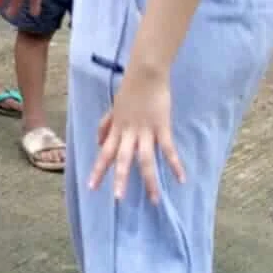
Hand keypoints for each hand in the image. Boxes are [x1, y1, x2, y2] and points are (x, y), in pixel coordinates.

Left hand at [89, 64, 183, 202]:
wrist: (145, 74)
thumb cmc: (129, 90)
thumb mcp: (113, 108)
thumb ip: (105, 125)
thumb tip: (98, 142)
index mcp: (116, 129)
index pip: (104, 153)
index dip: (98, 170)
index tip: (91, 186)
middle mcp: (128, 133)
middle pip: (121, 159)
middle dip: (119, 179)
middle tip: (118, 198)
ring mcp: (145, 131)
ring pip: (145, 159)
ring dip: (149, 180)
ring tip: (154, 199)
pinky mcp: (161, 127)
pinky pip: (168, 149)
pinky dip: (175, 164)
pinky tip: (181, 179)